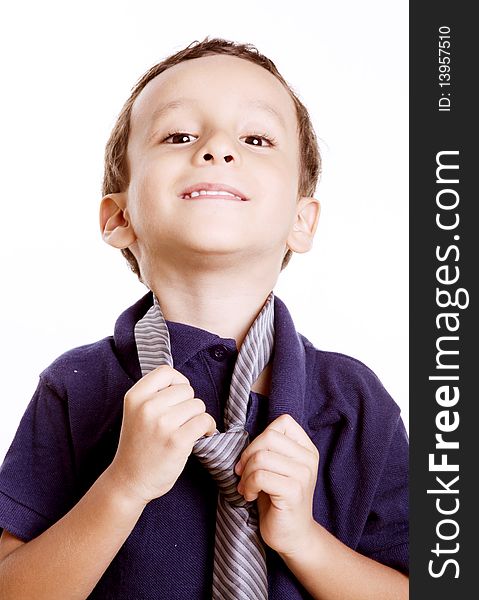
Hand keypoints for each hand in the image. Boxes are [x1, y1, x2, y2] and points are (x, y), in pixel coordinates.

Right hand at [107, 365, 215, 506]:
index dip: (177, 382)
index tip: (177, 398)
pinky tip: (202, 435)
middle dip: (188, 404)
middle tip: (180, 420)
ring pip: (198, 405)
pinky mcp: (177, 440)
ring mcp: (162, 423)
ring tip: (186, 429)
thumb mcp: (136, 412)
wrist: (129, 481)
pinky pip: (205, 421)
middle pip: (186, 389)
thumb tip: (184, 383)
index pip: (166, 371)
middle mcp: (147, 406)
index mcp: (135, 396)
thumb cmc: (138, 445)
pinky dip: (208, 428)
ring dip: (197, 417)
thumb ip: (154, 395)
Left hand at [234, 414, 318, 555]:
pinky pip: (260, 476)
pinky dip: (248, 485)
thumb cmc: (278, 499)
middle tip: (243, 473)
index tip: (252, 457)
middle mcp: (308, 459)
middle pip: (269, 436)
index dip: (261, 437)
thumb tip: (243, 435)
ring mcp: (303, 475)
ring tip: (246, 487)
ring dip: (246, 474)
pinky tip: (250, 496)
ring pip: (261, 457)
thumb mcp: (276, 467)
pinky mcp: (293, 492)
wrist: (293, 535)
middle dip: (248, 454)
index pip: (283, 422)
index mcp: (306, 448)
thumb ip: (269, 448)